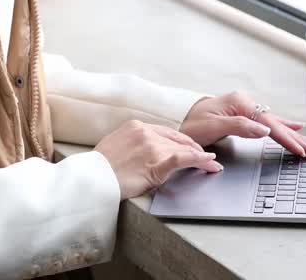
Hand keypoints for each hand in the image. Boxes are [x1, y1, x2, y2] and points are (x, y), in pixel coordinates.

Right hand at [94, 120, 222, 199]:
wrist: (93, 179)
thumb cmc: (100, 167)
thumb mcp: (115, 144)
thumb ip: (132, 143)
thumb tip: (143, 151)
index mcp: (135, 126)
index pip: (166, 132)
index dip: (182, 140)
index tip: (191, 147)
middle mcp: (145, 133)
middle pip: (177, 140)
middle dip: (195, 149)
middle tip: (207, 158)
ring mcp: (152, 148)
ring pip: (183, 150)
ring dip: (201, 158)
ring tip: (212, 165)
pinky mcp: (156, 164)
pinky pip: (182, 159)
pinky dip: (199, 160)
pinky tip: (209, 162)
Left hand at [179, 92, 305, 157]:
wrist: (177, 116)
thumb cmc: (190, 122)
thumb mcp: (212, 126)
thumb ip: (239, 126)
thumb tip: (264, 130)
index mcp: (240, 103)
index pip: (269, 124)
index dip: (286, 139)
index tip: (299, 150)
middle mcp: (245, 103)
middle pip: (276, 123)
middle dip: (296, 138)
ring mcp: (245, 108)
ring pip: (275, 123)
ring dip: (293, 134)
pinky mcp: (243, 114)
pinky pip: (268, 122)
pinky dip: (282, 127)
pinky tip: (294, 126)